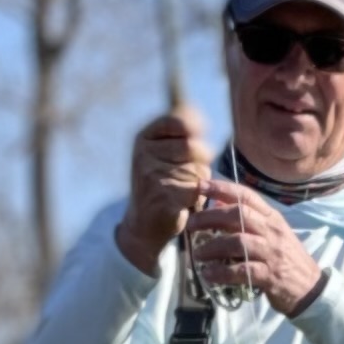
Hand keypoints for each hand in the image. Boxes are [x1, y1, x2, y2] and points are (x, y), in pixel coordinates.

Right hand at [115, 104, 208, 270]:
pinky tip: (185, 203)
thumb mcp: (162, 152)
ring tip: (183, 189)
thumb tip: (199, 118)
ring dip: (200, 181)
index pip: (179, 120)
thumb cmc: (161, 184)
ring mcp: (152, 176)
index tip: (198, 135)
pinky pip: (198, 190)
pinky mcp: (164, 197)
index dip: (195, 127)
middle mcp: (144, 154)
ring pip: (198, 170)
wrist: (143, 225)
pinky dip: (198, 198)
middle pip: (193, 147)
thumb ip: (180, 133)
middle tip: (188, 173)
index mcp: (143, 139)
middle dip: (200, 160)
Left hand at [184, 177, 322, 316]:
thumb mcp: (272, 234)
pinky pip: (242, 271)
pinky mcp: (270, 276)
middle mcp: (272, 231)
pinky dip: (222, 272)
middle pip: (238, 215)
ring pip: (238, 242)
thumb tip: (219, 203)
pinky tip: (209, 274)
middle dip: (210, 217)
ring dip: (213, 247)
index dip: (222, 188)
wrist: (311, 289)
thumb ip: (248, 219)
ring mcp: (272, 253)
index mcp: (272, 218)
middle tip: (190, 224)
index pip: (246, 196)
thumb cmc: (286, 260)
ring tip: (197, 254)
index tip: (200, 185)